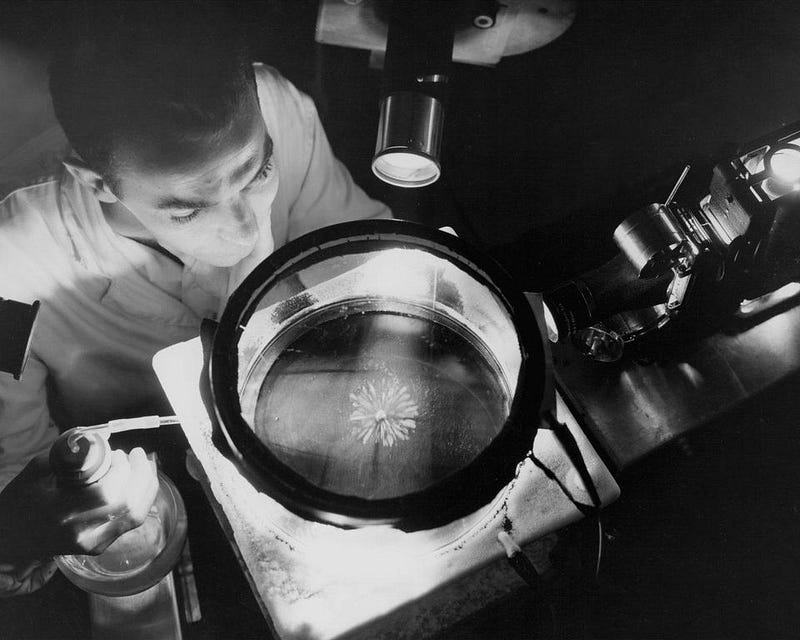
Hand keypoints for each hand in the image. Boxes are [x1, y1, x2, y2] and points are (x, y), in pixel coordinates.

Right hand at [0, 447, 157, 589]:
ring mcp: (92, 543)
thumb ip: (67, 455)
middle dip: (140, 474)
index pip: (107, 493)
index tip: (117, 452)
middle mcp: (80, 532)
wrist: (10, 541)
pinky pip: (131, 522)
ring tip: (145, 464)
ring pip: (135, 515)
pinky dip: (142, 499)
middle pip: (127, 504)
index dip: (121, 469)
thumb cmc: (22, 502)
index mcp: (61, 512)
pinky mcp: (99, 547)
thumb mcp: (36, 473)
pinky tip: (141, 482)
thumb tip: (98, 438)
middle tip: (137, 454)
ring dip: (147, 486)